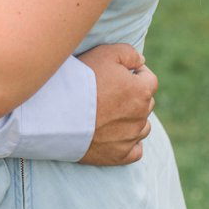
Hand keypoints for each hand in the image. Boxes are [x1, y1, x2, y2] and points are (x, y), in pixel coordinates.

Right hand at [78, 43, 156, 165]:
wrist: (58, 113)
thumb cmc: (82, 80)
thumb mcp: (106, 53)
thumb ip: (130, 54)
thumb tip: (142, 62)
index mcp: (142, 91)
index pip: (150, 80)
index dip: (137, 74)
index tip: (122, 74)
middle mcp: (141, 116)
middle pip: (146, 103)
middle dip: (134, 96)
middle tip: (111, 93)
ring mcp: (130, 137)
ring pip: (143, 127)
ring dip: (133, 120)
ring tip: (112, 115)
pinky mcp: (119, 155)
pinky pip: (135, 151)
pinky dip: (130, 144)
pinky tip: (118, 136)